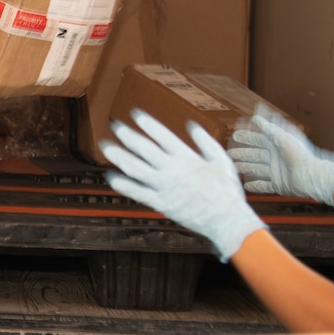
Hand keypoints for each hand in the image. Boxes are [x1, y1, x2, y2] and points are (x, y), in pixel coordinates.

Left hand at [99, 110, 264, 261]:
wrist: (227, 220)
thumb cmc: (227, 189)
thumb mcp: (221, 159)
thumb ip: (205, 141)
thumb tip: (190, 124)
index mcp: (187, 157)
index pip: (162, 135)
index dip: (147, 123)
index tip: (134, 114)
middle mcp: (172, 170)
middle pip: (144, 149)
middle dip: (127, 135)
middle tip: (114, 125)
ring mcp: (165, 187)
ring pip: (136, 169)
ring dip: (119, 156)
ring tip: (106, 147)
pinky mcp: (161, 204)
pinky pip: (138, 193)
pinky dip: (123, 185)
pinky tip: (111, 177)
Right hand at [229, 103, 333, 204]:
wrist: (311, 175)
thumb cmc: (299, 153)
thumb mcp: (282, 137)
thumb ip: (268, 128)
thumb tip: (255, 117)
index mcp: (277, 145)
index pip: (258, 139)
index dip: (247, 137)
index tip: (235, 135)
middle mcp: (275, 158)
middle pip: (255, 155)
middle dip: (242, 153)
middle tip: (229, 153)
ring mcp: (276, 172)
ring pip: (256, 169)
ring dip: (245, 168)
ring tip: (234, 167)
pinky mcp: (278, 185)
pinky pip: (264, 186)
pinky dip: (256, 186)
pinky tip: (247, 186)